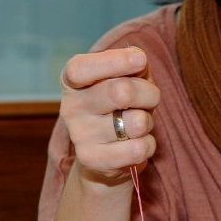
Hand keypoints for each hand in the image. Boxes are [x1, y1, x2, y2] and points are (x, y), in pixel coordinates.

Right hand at [58, 47, 160, 183]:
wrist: (108, 153)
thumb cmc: (121, 105)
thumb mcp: (127, 78)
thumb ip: (133, 65)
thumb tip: (138, 59)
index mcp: (73, 81)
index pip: (82, 68)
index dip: (114, 62)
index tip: (140, 60)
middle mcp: (71, 107)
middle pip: (121, 92)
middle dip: (148, 93)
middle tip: (148, 99)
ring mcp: (80, 135)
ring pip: (137, 122)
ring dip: (148, 121)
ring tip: (136, 124)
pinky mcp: (92, 160)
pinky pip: (139, 148)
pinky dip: (148, 144)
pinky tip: (135, 143)